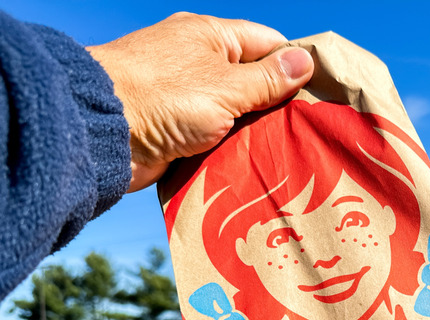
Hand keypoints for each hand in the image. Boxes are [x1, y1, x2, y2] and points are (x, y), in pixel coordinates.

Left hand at [87, 12, 313, 191]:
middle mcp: (198, 61)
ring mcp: (184, 95)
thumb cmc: (163, 98)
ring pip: (235, 111)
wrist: (98, 132)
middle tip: (308, 129)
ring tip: (287, 150)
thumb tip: (305, 62)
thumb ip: (268, 79)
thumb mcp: (227, 87)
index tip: (321, 93)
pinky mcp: (174, 126)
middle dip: (277, 104)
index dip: (295, 65)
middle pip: (253, 79)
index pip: (268, 43)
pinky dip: (230, 146)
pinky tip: (254, 162)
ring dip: (254, 130)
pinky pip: (213, 133)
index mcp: (211, 37)